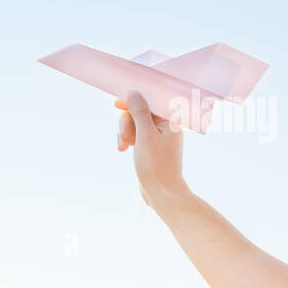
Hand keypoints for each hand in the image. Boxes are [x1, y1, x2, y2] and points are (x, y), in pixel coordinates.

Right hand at [115, 90, 187, 205]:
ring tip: (123, 146)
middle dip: (127, 123)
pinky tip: (122, 150)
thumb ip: (139, 112)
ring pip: (134, 126)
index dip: (133, 102)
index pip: (150, 102)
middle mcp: (166, 127)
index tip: (117, 104)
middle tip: (125, 136)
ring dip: (125, 133)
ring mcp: (158, 139)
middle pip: (139, 113)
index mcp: (170, 121)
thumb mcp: (145, 135)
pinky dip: (127, 141)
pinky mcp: (150, 149)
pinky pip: (134, 137)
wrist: (162, 194)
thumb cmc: (156, 164)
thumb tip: (133, 93)